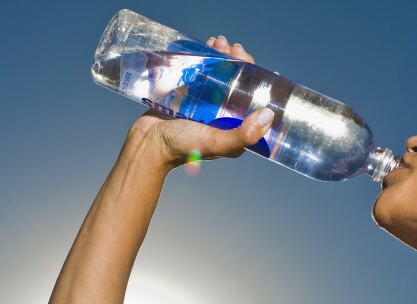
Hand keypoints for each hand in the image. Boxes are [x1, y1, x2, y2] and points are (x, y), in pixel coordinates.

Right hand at [128, 36, 271, 169]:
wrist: (147, 143)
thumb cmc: (181, 147)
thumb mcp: (215, 142)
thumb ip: (243, 135)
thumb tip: (268, 115)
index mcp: (235, 130)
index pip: (255, 103)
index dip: (260, 83)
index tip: (261, 68)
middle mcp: (223, 116)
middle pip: (239, 84)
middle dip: (240, 63)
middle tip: (234, 49)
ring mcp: (206, 105)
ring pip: (221, 75)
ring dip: (223, 57)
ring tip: (219, 43)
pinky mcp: (189, 96)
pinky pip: (202, 74)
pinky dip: (206, 58)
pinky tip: (207, 45)